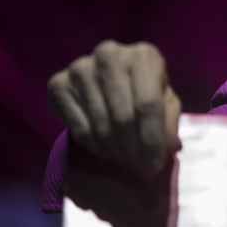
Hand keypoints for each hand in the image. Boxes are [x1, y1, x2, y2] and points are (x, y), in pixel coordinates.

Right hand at [47, 40, 180, 179]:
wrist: (107, 77)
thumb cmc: (144, 89)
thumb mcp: (165, 101)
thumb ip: (168, 122)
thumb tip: (169, 148)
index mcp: (143, 55)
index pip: (148, 104)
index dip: (152, 139)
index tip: (155, 166)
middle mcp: (109, 54)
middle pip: (123, 117)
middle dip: (134, 152)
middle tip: (141, 172)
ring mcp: (80, 68)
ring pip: (100, 126)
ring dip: (116, 153)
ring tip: (127, 164)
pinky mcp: (57, 84)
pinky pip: (78, 129)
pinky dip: (95, 148)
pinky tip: (107, 153)